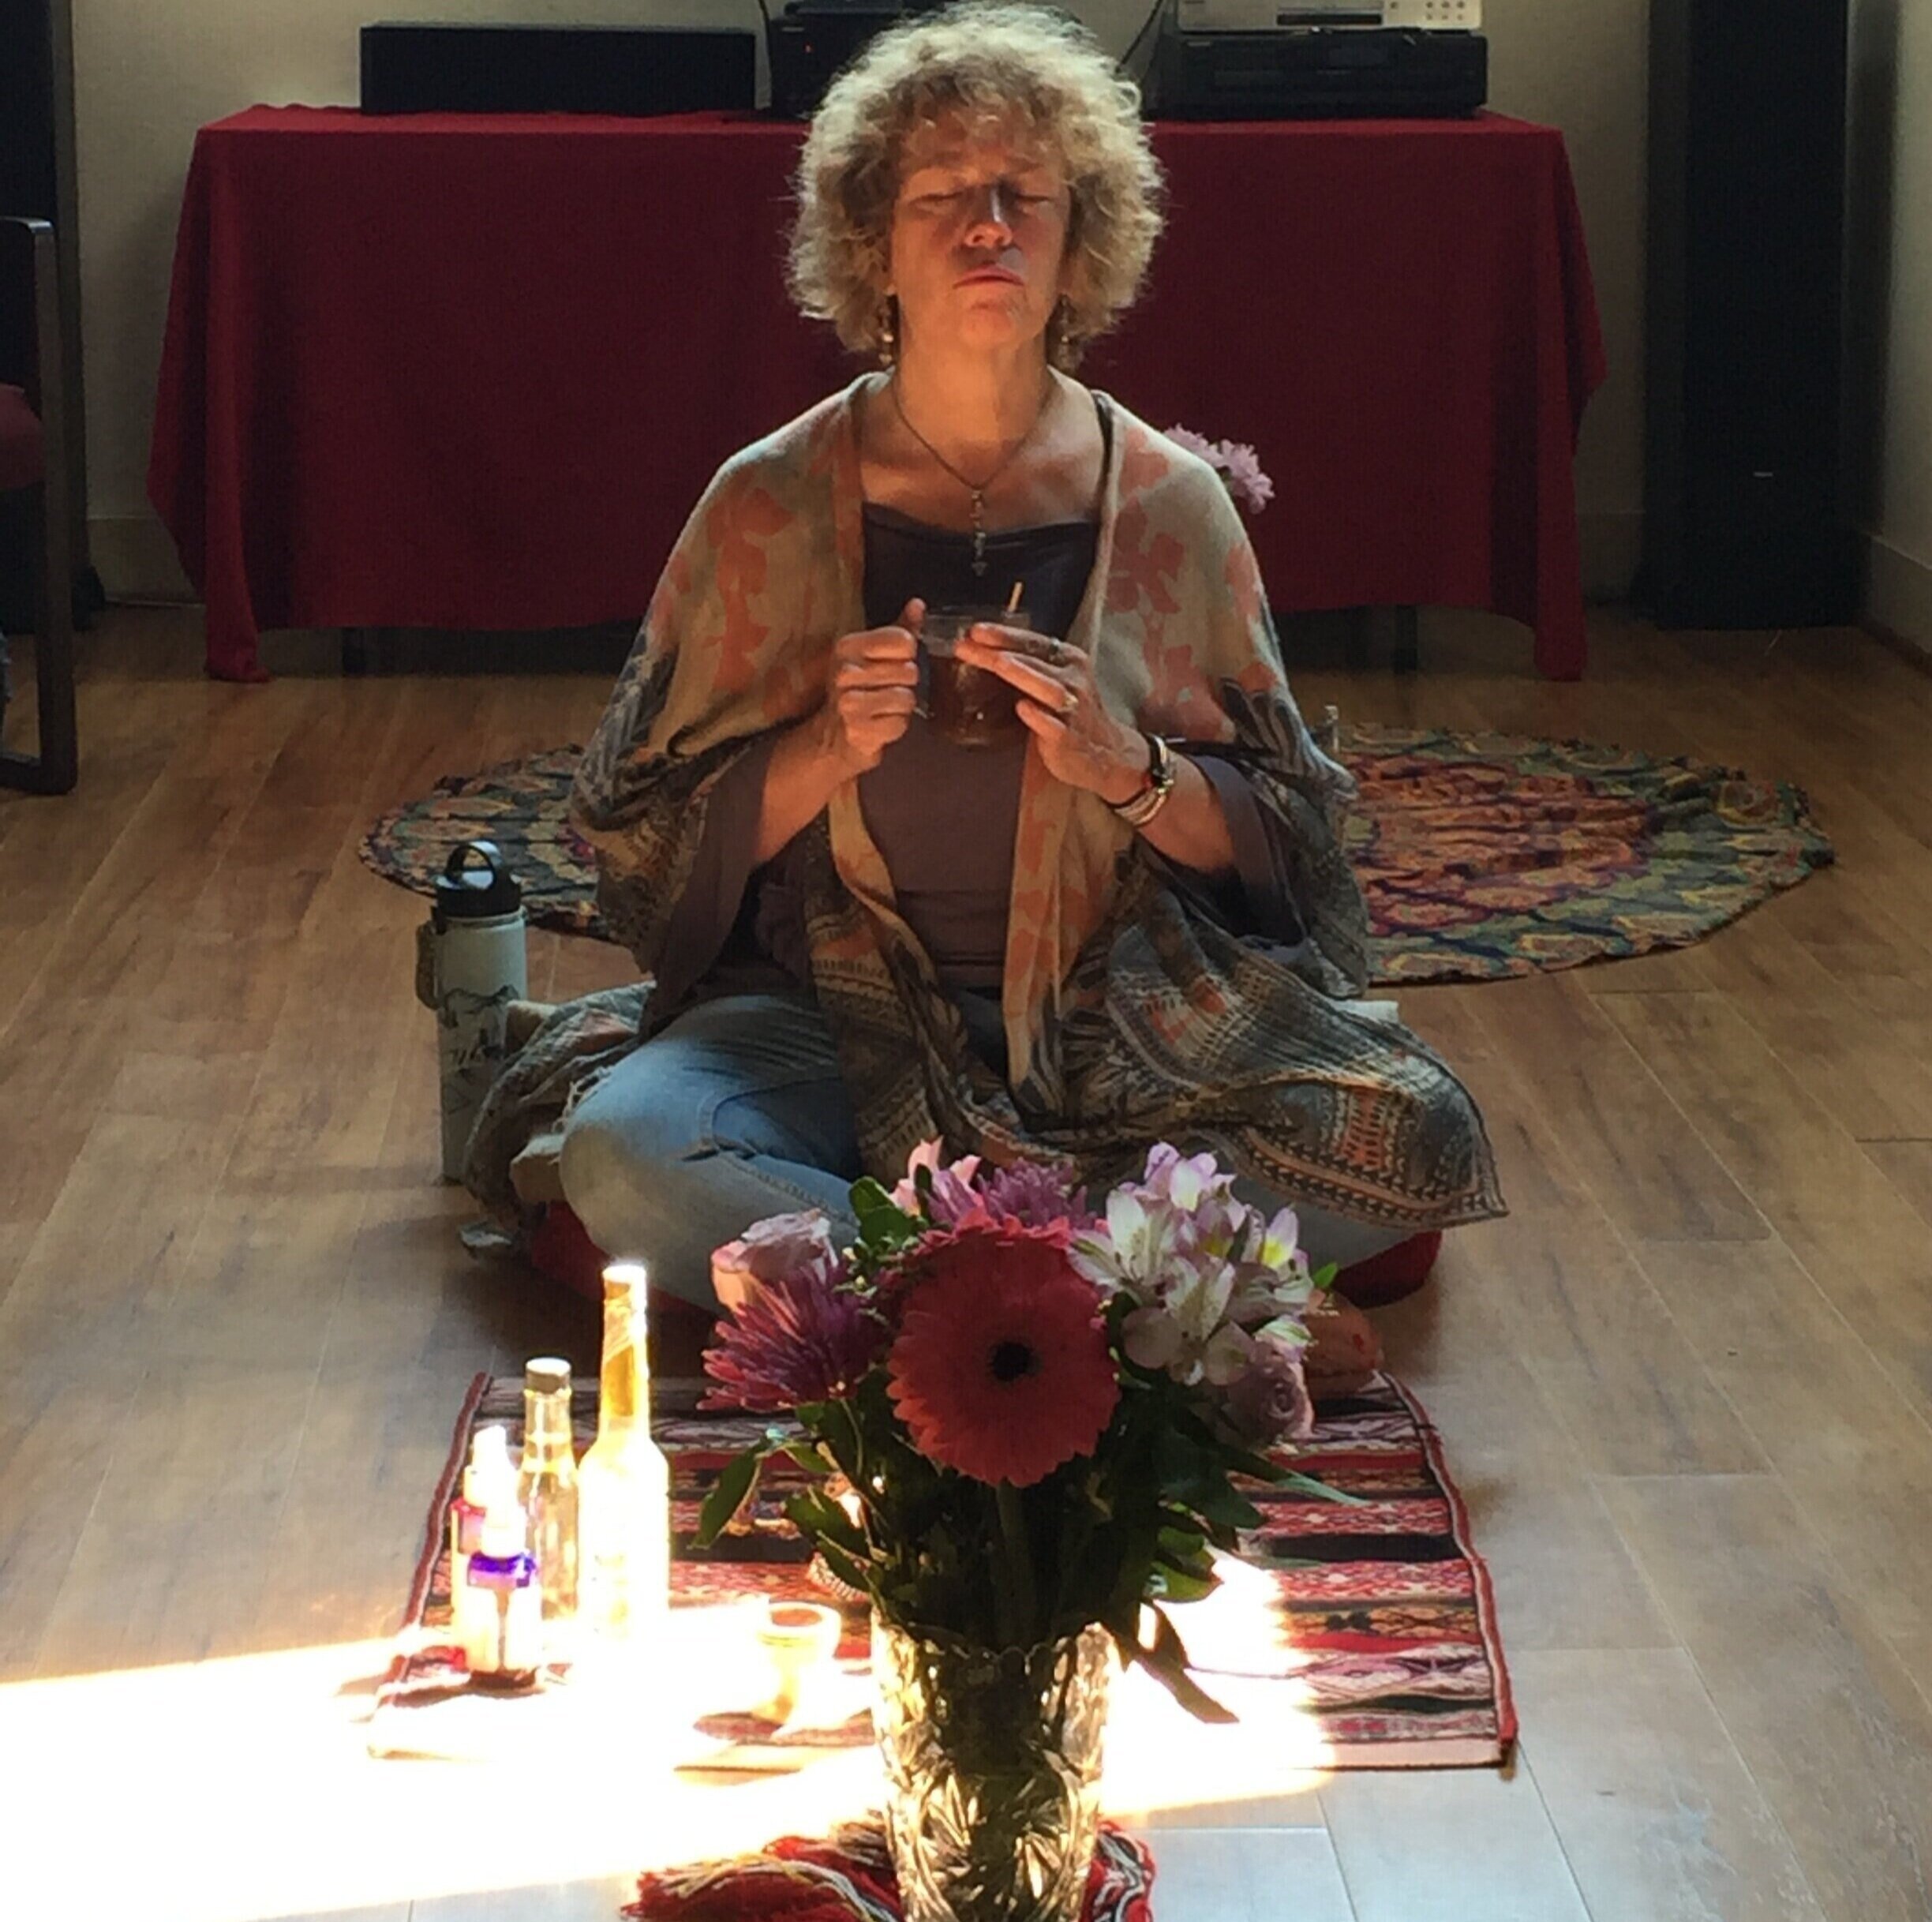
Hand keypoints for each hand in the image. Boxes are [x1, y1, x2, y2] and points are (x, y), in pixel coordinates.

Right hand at [816, 599, 922, 774]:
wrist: (833, 732)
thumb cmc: (860, 687)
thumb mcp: (875, 653)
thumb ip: (900, 629)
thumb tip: (918, 604)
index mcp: (848, 646)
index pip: (904, 641)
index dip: (907, 655)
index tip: (893, 662)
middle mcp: (844, 672)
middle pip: (910, 671)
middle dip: (906, 683)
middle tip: (888, 688)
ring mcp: (849, 702)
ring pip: (907, 698)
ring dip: (903, 705)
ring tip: (885, 705)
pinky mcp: (857, 730)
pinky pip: (900, 723)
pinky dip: (896, 726)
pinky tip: (881, 722)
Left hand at [954, 625, 1147, 802]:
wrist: (1107, 753)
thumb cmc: (1072, 714)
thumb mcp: (1055, 681)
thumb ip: (1027, 666)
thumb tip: (982, 652)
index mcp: (1068, 660)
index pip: (1033, 642)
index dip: (1004, 635)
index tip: (975, 630)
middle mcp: (1073, 680)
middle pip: (1032, 661)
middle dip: (998, 652)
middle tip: (967, 645)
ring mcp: (1073, 710)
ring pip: (1047, 688)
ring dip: (1022, 674)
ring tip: (998, 663)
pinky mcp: (1069, 738)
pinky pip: (1054, 726)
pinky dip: (1039, 717)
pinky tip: (1023, 709)